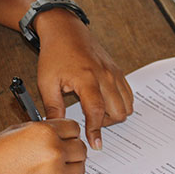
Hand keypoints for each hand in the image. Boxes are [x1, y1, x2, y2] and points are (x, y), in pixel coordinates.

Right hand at [0, 119, 86, 173]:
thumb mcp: (13, 132)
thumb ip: (38, 129)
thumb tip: (52, 130)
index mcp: (45, 132)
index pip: (73, 127)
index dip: (68, 131)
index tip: (66, 135)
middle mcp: (55, 152)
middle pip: (81, 148)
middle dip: (72, 148)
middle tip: (63, 150)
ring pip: (80, 168)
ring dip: (71, 166)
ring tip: (57, 165)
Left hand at [34, 9, 133, 149]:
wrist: (65, 30)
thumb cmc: (55, 54)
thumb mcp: (46, 82)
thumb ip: (53, 108)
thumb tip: (57, 128)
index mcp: (86, 79)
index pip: (97, 111)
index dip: (96, 131)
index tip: (95, 144)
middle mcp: (104, 75)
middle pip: (118, 111)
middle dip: (106, 123)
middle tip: (90, 122)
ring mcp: (113, 72)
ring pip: (127, 104)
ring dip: (114, 114)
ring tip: (96, 111)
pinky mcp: (117, 70)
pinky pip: (128, 93)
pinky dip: (120, 103)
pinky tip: (104, 102)